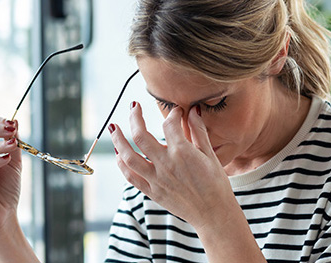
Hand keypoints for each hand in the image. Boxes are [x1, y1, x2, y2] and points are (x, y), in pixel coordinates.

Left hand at [109, 102, 238, 227]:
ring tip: (114, 127)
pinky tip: (119, 154)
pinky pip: (131, 177)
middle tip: (133, 106)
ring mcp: (156, 179)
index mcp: (182, 152)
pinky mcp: (153, 192)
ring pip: (128, 156)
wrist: (213, 214)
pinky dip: (122, 164)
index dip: (172, 113)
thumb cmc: (216, 184)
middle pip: (140, 135)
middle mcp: (165, 164)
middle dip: (134, 117)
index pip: (169, 124)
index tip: (176, 112)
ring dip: (118, 140)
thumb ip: (199, 131)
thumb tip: (194, 110)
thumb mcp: (210, 155)